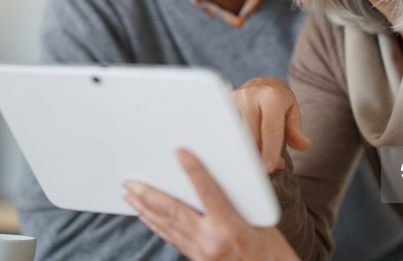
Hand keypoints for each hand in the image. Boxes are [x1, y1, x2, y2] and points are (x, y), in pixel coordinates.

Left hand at [123, 149, 299, 260]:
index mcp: (232, 228)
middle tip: (130, 181)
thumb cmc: (273, 253)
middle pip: (174, 212)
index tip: (180, 152)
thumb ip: (239, 201)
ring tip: (130, 194)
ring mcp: (202, 254)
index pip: (208, 192)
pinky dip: (157, 225)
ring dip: (146, 209)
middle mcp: (212, 242)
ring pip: (167, 227)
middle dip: (148, 195)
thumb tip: (222, 175)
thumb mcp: (264, 222)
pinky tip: (147, 216)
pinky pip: (172, 239)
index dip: (194, 170)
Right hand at [232, 77, 311, 172]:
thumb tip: (303, 145)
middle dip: (260, 155)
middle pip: (252, 134)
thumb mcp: (292, 111)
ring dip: (249, 152)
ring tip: (260, 160)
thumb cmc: (279, 100)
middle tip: (270, 168)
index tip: (269, 168)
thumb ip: (295, 130)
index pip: (271, 128)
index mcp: (271, 95)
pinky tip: (245, 153)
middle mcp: (250, 95)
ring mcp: (234, 99)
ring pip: (238, 134)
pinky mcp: (223, 106)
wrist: (262, 83)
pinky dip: (238, 145)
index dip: (270, 150)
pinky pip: (230, 131)